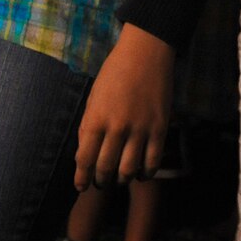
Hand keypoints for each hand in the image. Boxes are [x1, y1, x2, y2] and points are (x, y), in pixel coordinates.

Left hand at [74, 26, 174, 188]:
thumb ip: (89, 125)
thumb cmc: (114, 73)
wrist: (145, 53)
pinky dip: (145, 173)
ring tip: (119, 179)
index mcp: (96, 118)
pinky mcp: (160, 128)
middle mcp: (117, 127)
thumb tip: (85, 153)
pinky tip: (140, 173)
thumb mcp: (93, 97)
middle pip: (106, 168)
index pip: (85, 158)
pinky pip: (152, 161)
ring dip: (122, 179)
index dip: (81, 177)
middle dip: (101, 181)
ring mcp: (140, 129)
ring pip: (129, 170)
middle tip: (100, 183)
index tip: (80, 186)